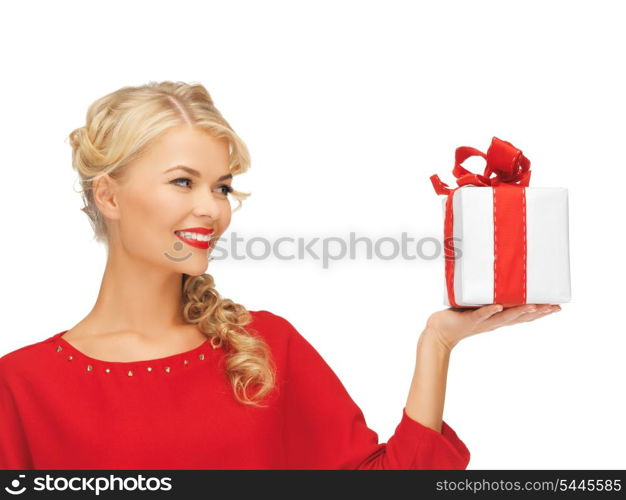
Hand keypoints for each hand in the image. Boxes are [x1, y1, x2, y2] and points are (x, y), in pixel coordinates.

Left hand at [425, 303, 561, 350]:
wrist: (440, 332)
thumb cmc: (459, 316)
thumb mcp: (478, 303)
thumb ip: (487, 293)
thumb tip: (495, 271)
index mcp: (499, 318)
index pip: (524, 316)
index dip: (541, 313)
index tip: (558, 306)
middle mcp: (494, 322)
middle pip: (520, 318)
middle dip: (538, 313)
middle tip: (555, 307)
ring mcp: (483, 322)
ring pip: (505, 317)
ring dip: (519, 312)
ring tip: (534, 306)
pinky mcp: (469, 319)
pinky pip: (481, 314)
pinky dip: (490, 311)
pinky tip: (498, 307)